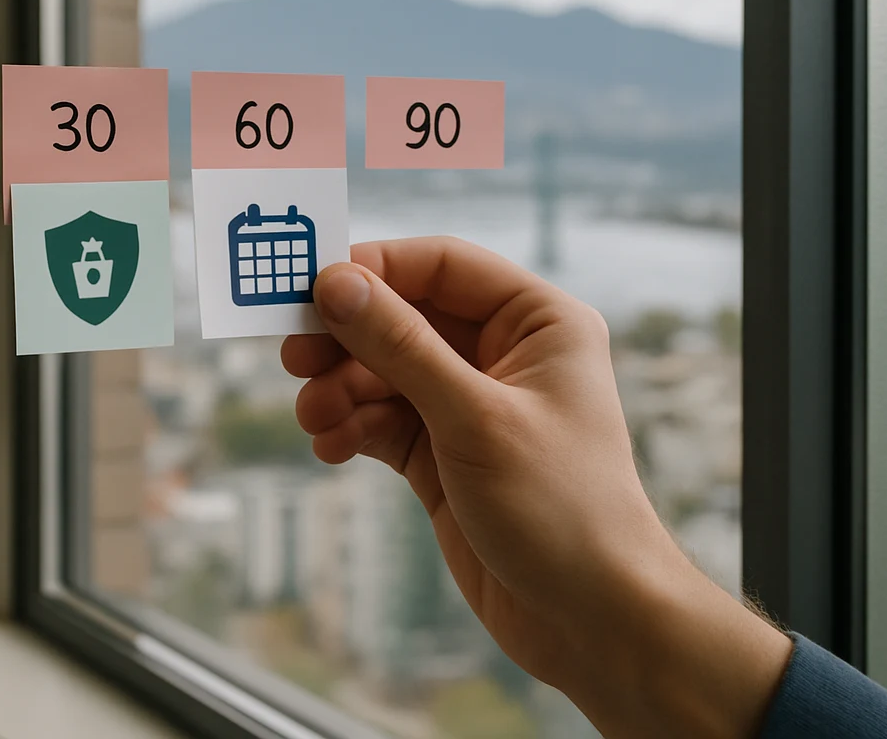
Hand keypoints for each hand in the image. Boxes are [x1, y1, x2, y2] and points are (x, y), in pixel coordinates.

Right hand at [282, 238, 789, 738]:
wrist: (592, 621)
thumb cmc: (564, 510)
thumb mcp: (474, 418)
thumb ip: (400, 346)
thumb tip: (335, 284)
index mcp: (537, 322)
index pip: (441, 265)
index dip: (374, 270)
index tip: (310, 290)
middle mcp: (503, 353)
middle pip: (401, 316)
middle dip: (346, 338)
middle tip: (294, 357)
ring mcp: (470, 404)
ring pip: (382, 370)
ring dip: (340, 389)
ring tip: (316, 418)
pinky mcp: (443, 453)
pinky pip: (380, 419)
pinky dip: (350, 427)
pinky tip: (332, 448)